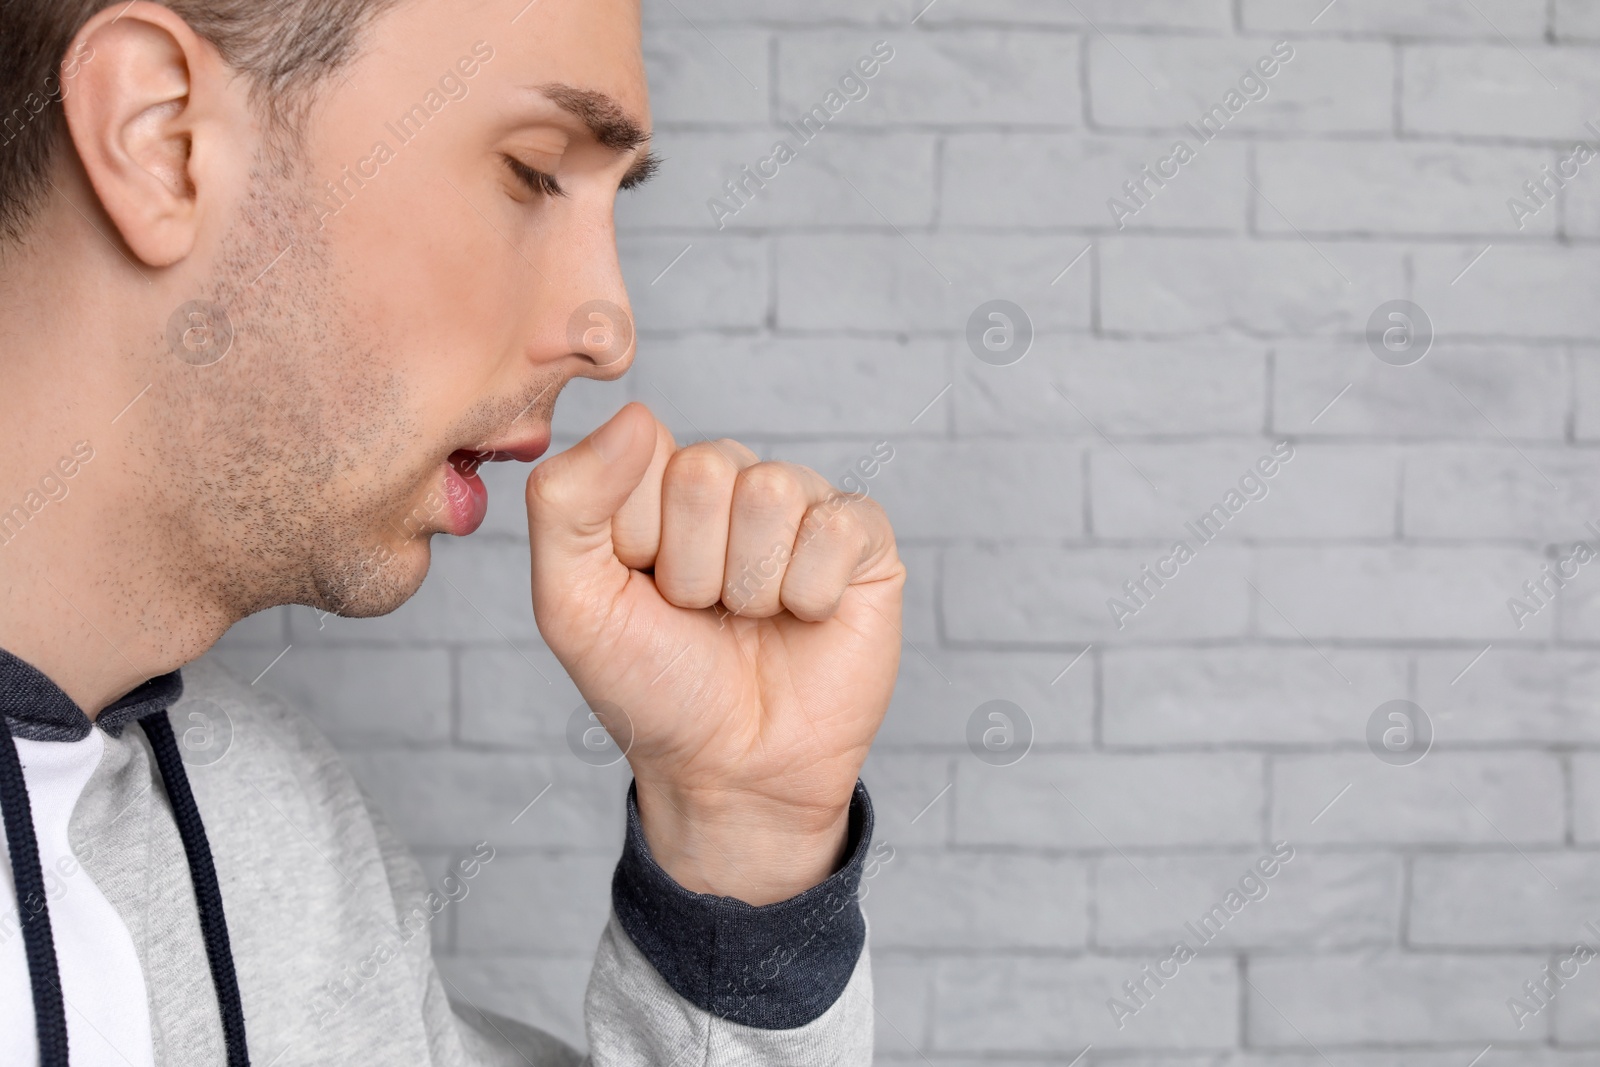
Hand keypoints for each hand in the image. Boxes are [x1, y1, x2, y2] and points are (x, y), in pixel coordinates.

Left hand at [525, 402, 904, 903]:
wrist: (730, 772)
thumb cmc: (650, 687)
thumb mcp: (571, 603)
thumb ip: (565, 503)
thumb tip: (637, 415)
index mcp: (659, 482)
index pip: (641, 450)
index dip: (635, 538)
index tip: (641, 592)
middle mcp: (734, 482)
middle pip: (709, 470)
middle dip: (694, 568)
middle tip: (702, 615)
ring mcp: (802, 507)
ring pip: (774, 494)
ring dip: (751, 587)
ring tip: (749, 621)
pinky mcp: (865, 542)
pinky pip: (837, 529)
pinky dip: (811, 595)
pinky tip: (805, 620)